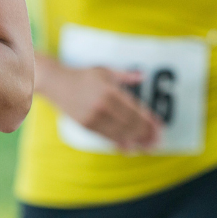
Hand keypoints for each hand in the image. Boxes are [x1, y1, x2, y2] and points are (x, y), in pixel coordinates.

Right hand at [45, 65, 162, 150]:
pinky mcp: (86, 125)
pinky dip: (120, 142)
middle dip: (146, 133)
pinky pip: (106, 136)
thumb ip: (125, 76)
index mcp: (110, 91)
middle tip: (158, 140)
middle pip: (130, 123)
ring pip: (120, 132)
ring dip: (136, 140)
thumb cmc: (82, 75)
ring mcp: (93, 117)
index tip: (160, 127)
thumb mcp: (105, 70)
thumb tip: (142, 76)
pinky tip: (130, 147)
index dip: (149, 120)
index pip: (135, 109)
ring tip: (148, 146)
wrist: (56, 83)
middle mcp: (103, 105)